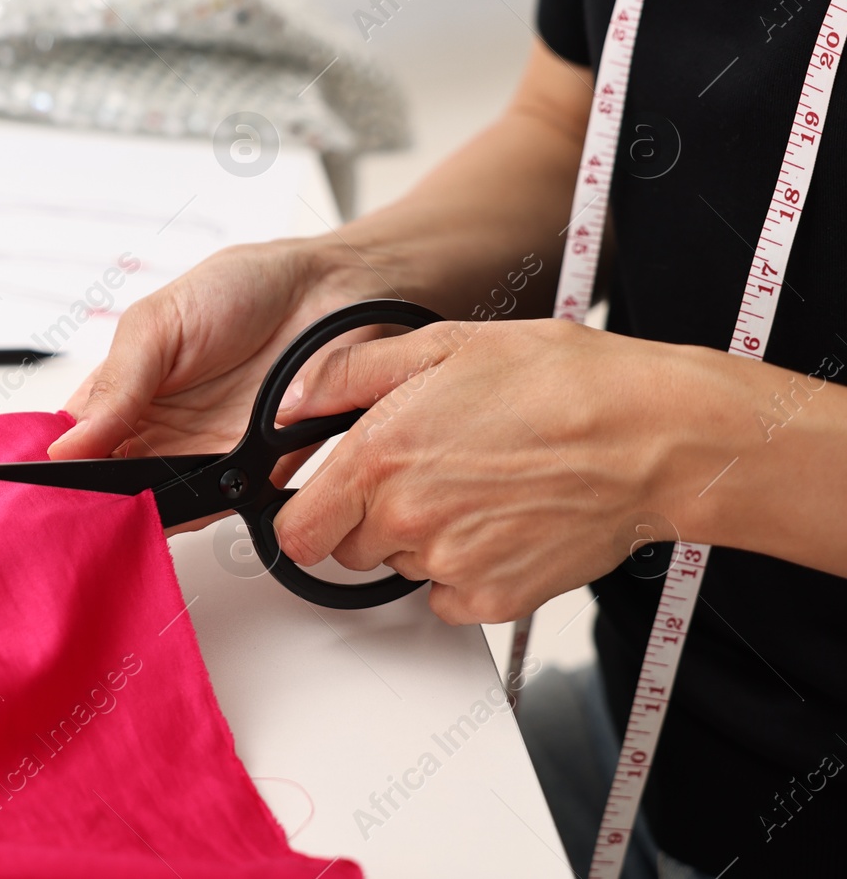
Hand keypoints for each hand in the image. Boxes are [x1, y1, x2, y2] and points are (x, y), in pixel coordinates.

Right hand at [49, 239, 403, 529]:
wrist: (332, 290)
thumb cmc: (243, 288)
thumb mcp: (158, 322)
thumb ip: (117, 383)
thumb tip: (67, 442)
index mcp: (121, 391)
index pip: (71, 443)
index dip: (52, 469)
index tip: (36, 490)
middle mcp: (155, 430)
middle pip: (107, 486)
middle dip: (89, 507)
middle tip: (72, 518)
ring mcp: (200, 455)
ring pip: (154, 505)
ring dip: (137, 517)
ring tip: (115, 521)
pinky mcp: (248, 474)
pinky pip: (213, 509)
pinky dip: (192, 517)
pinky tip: (173, 515)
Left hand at [271, 318, 748, 622]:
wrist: (651, 435)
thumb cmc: (560, 383)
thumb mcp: (443, 345)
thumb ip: (350, 374)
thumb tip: (292, 400)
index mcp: (380, 456)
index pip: (295, 530)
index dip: (305, 517)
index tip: (322, 504)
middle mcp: (407, 517)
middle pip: (346, 550)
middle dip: (367, 519)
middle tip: (422, 476)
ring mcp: (450, 564)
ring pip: (400, 568)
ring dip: (420, 540)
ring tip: (475, 488)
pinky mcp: (494, 598)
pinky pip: (448, 597)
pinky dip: (464, 571)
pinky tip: (499, 523)